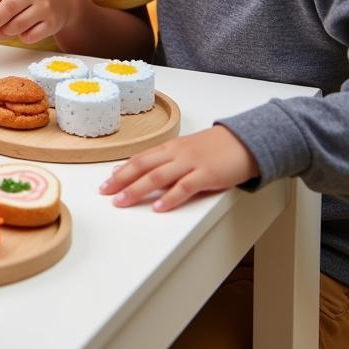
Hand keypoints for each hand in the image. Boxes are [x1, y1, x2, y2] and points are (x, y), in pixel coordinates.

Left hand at [99, 126, 259, 211]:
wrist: (245, 141)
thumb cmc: (215, 148)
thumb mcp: (187, 151)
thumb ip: (168, 161)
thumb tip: (149, 174)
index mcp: (170, 147)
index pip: (140, 158)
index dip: (122, 170)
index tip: (106, 181)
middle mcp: (176, 153)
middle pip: (142, 166)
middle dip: (121, 180)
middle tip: (105, 192)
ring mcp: (190, 163)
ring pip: (157, 177)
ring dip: (136, 190)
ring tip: (122, 202)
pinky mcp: (207, 174)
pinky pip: (184, 187)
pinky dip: (169, 198)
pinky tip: (158, 207)